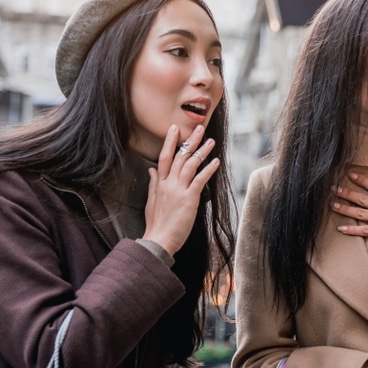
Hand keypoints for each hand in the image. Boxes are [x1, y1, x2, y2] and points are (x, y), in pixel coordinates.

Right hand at [142, 124, 219, 254]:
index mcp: (159, 183)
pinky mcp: (189, 199)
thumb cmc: (156, 224)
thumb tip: (151, 169)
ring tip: (210, 141)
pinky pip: (200, 180)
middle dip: (190, 141)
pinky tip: (216, 162)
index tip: (175, 128)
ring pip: (190, 164)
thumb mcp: (151, 201)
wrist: (158, 240)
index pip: (164, 157)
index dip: (170, 141)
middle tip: (199, 128)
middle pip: (179, 156)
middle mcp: (168, 183)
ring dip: (202, 151)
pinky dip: (208, 169)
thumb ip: (153, 183)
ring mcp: (178, 190)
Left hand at [332, 162, 367, 241]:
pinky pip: (365, 231)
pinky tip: (341, 229)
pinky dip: (352, 230)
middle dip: (347, 193)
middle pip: (362, 199)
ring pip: (360, 214)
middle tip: (333, 189)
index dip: (361, 180)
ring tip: (332, 205)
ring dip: (345, 210)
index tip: (350, 175)